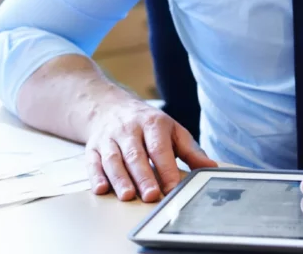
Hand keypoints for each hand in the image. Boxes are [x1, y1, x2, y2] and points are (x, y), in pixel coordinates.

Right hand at [85, 99, 217, 201]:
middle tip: (151, 195)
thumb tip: (210, 169)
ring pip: (113, 159)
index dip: (166, 168)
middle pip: (135, 154)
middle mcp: (129, 129)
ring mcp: (109, 138)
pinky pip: (93, 162)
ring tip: (127, 196)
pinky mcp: (93, 147)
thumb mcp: (172, 130)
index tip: (172, 188)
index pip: (159, 147)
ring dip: (120, 178)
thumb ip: (190, 151)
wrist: (109, 106)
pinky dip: (95, 176)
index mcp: (152, 124)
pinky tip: (100, 189)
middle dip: (143, 176)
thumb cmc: (146, 123)